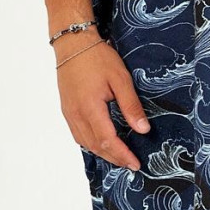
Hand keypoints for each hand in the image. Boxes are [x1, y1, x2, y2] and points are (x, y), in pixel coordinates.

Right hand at [56, 37, 150, 171]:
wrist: (72, 44)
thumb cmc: (96, 57)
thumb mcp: (120, 79)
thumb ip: (131, 105)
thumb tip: (143, 129)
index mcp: (90, 108)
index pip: (107, 141)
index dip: (122, 155)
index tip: (135, 163)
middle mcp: (76, 114)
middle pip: (95, 146)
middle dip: (114, 158)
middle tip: (130, 164)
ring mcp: (69, 113)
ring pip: (85, 142)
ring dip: (102, 153)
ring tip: (119, 157)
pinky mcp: (67, 110)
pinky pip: (78, 134)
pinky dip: (91, 144)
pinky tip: (101, 143)